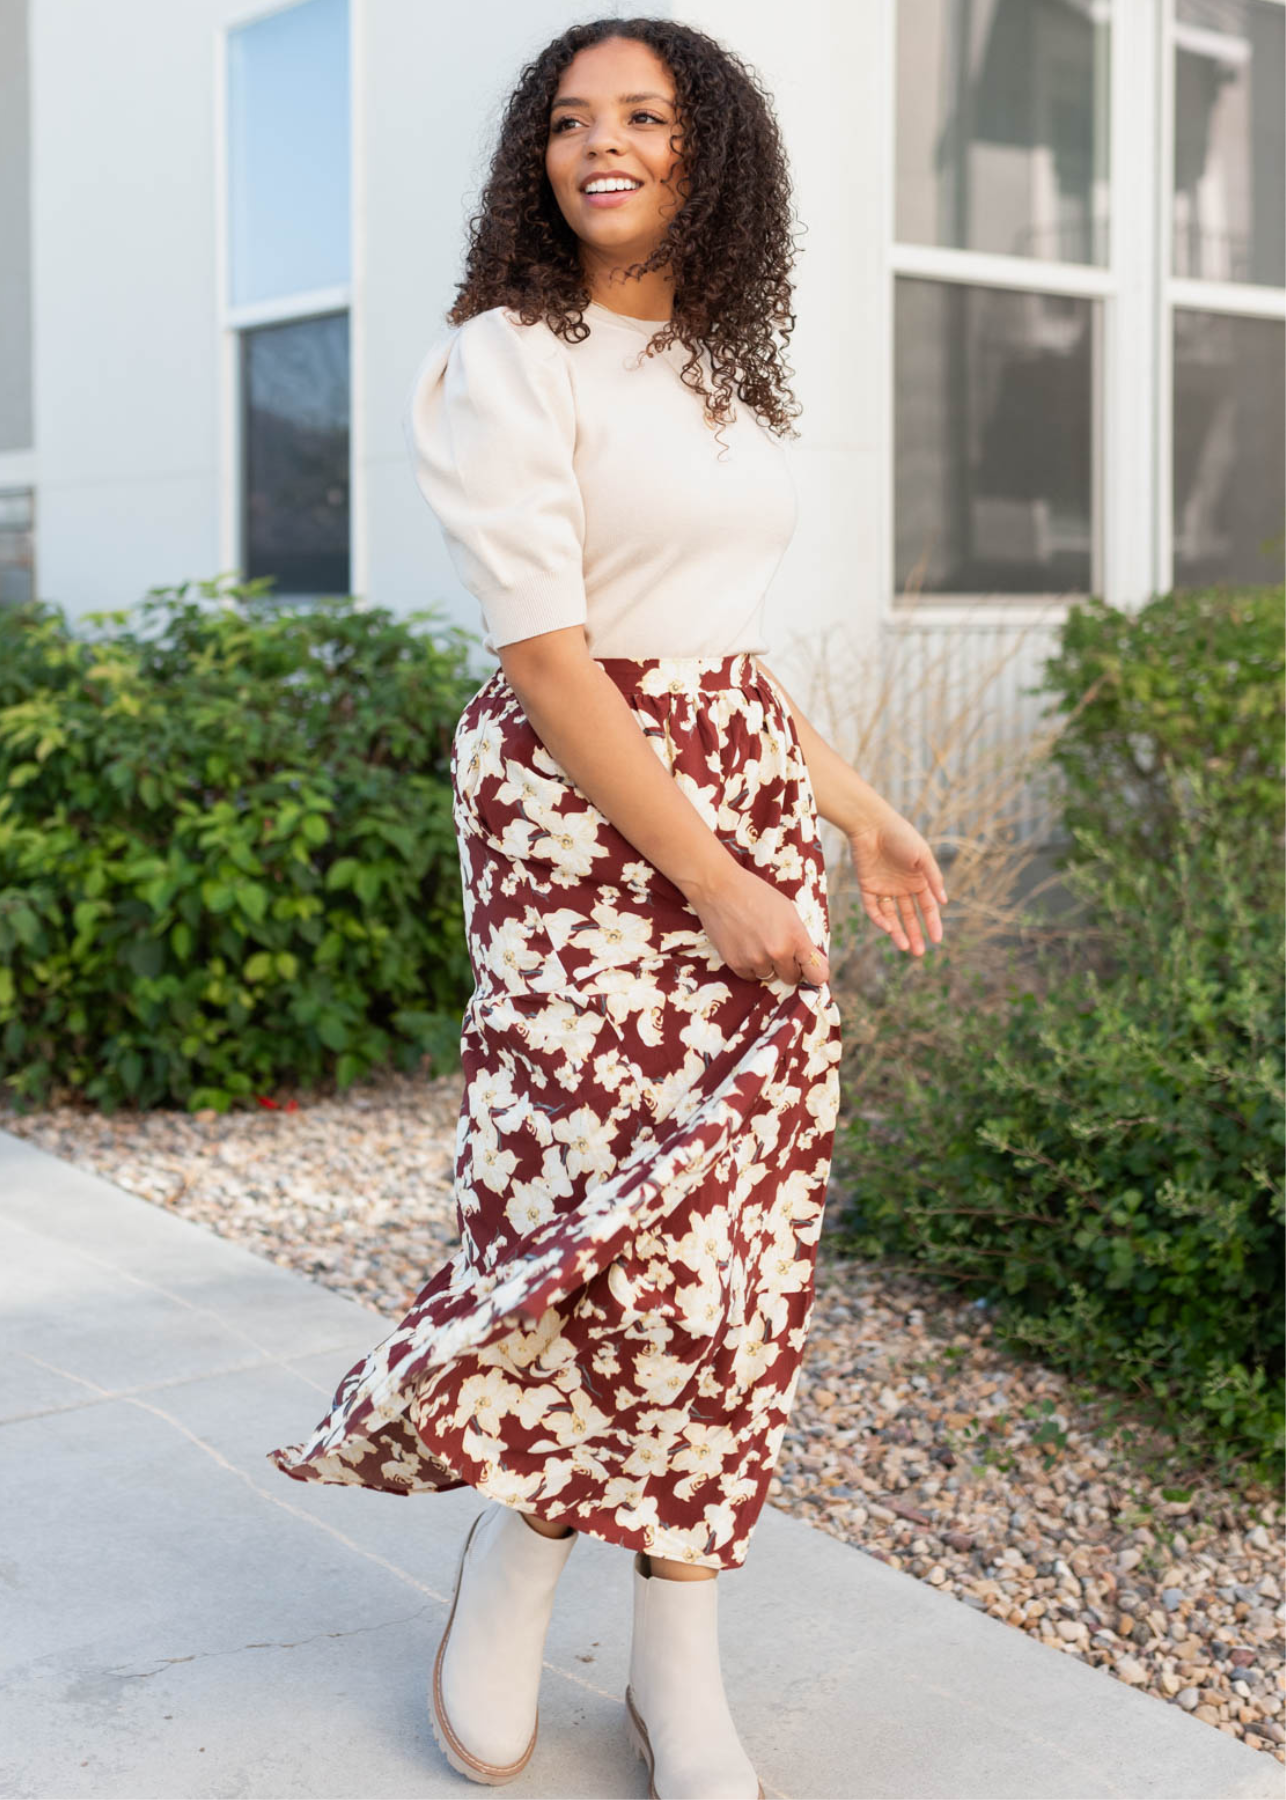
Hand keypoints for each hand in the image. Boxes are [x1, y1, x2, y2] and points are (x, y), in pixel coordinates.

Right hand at [687, 861, 829, 986]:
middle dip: (788, 967)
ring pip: (769, 976)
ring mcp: (755, 960)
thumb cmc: (757, 895)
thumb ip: (801, 939)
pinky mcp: (735, 964)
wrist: (720, 889)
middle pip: (791, 978)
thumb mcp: (788, 911)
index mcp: (795, 937)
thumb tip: (815, 962)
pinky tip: (744, 946)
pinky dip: (749, 966)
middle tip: (778, 950)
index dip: (815, 974)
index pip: (818, 974)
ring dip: (766, 965)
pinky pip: (749, 976)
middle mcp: (777, 953)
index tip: (811, 971)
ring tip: (756, 942)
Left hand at [848, 808, 948, 956]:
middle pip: (910, 916)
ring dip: (898, 932)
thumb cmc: (900, 835)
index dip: (933, 923)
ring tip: (905, 948)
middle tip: (920, 953)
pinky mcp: (867, 886)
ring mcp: (884, 887)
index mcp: (919, 879)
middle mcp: (903, 886)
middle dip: (916, 934)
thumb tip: (945, 902)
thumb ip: (933, 878)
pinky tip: (888, 928)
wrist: (871, 824)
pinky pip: (873, 907)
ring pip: (892, 916)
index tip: (937, 940)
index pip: (928, 907)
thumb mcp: (922, 856)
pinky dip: (879, 919)